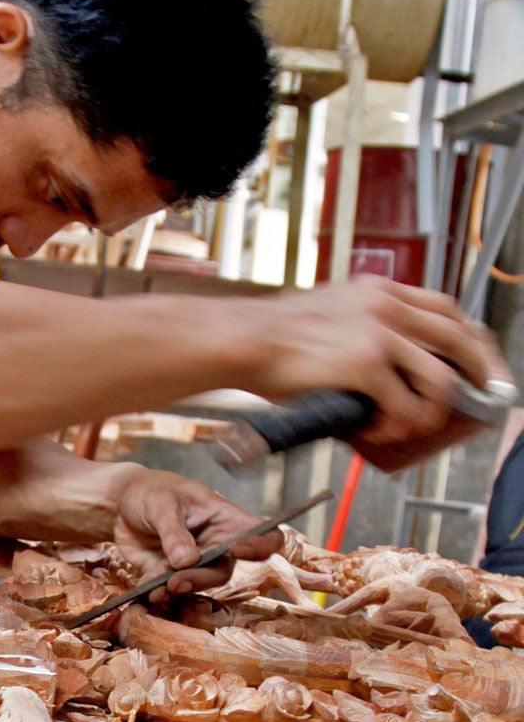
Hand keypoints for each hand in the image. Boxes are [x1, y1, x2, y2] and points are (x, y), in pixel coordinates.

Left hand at [107, 465, 282, 595]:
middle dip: (201, 578)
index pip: (262, 535)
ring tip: (158, 591)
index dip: (260, 546)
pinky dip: (158, 593)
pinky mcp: (170, 574)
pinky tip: (146, 591)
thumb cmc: (149, 491)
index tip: (237, 550)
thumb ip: (174, 532)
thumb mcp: (161, 504)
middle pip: (223, 570)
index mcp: (225, 519)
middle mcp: (216, 544)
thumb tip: (187, 562)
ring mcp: (194, 562)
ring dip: (180, 590)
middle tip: (176, 581)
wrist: (119, 503)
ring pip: (198, 584)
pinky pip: (169, 589)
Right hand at [245, 277, 512, 461]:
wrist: (243, 340)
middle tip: (476, 398)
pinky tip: (380, 431)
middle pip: (458, 339)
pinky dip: (399, 425)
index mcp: (379, 290)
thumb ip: (357, 323)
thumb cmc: (271, 336)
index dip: (467, 338)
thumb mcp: (327, 312)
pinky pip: (404, 405)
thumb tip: (374, 361)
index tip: (474, 361)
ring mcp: (380, 334)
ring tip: (410, 426)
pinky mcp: (366, 365)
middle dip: (477, 373)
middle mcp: (387, 306)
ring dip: (432, 411)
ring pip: (440, 380)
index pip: (446, 309)